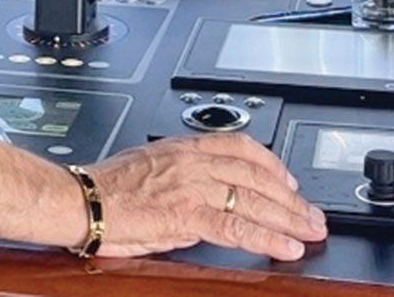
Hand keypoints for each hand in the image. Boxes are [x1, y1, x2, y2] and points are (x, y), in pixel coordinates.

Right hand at [84, 133, 326, 259]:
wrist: (80, 199)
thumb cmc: (105, 188)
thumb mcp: (150, 166)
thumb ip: (181, 177)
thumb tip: (204, 198)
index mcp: (184, 146)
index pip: (242, 146)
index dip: (273, 164)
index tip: (289, 179)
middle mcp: (194, 162)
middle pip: (258, 176)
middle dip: (292, 198)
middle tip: (313, 214)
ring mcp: (193, 188)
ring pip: (255, 201)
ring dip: (289, 218)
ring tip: (310, 232)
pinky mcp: (188, 216)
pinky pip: (237, 228)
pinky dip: (266, 238)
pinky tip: (284, 247)